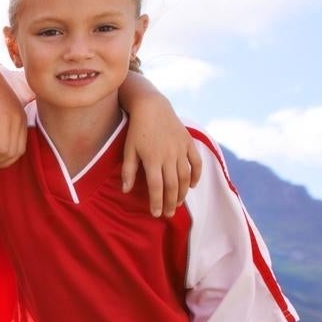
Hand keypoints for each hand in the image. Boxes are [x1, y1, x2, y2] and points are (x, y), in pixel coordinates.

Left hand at [122, 101, 199, 216]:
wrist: (152, 107)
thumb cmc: (137, 130)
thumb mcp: (128, 150)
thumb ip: (128, 171)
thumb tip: (125, 191)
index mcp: (152, 159)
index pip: (156, 187)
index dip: (156, 202)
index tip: (156, 214)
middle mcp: (168, 156)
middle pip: (172, 185)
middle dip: (170, 202)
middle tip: (168, 214)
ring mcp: (180, 149)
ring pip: (185, 176)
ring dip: (182, 192)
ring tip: (177, 203)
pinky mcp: (188, 143)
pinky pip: (196, 162)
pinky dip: (196, 175)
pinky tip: (192, 186)